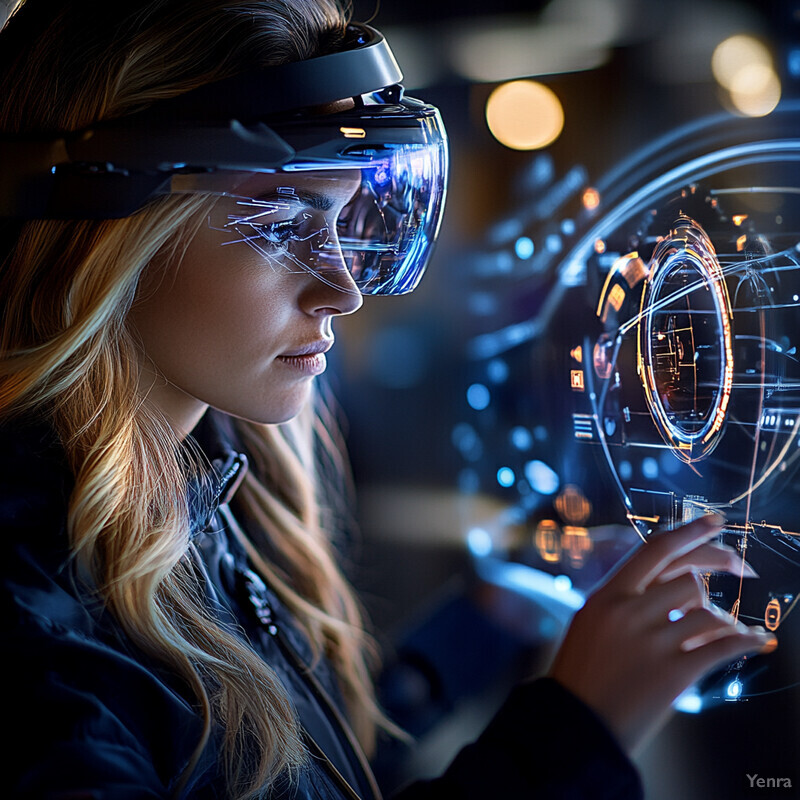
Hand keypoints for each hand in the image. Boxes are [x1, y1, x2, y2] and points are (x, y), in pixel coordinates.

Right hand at [548, 515, 775, 753]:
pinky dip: (746, 642)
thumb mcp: (590, 623)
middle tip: (742, 567)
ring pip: (707, 613)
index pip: (654, 550)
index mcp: (606, 596)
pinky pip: (722, 647)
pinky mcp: (672, 674)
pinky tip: (758, 641)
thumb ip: (623, 599)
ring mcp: (651, 643)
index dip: (689, 532)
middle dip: (720, 567)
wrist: (574, 725)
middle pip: (688, 578)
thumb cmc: (581, 673)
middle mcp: (628, 612)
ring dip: (723, 621)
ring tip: (726, 630)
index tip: (715, 521)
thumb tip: (670, 579)